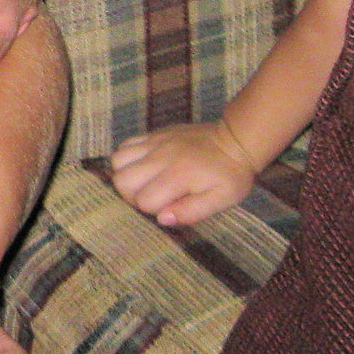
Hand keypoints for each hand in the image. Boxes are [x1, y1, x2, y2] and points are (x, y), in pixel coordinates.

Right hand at [108, 120, 257, 226]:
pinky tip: (143, 166)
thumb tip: (162, 218)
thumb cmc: (230, 175)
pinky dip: (127, 158)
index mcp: (178, 176)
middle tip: (152, 197)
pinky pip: (125, 145)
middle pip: (123, 180)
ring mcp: (155, 143)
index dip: (152, 210)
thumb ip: (192, 211)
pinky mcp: (154, 135)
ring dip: (126, 176)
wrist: (235, 140)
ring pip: (118, 161)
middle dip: (132, 196)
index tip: (168, 207)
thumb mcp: (222, 199)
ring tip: (144, 183)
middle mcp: (161, 158)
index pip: (144, 201)